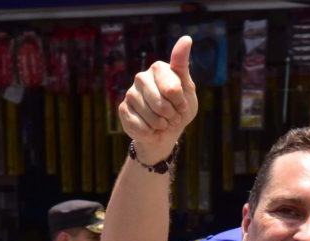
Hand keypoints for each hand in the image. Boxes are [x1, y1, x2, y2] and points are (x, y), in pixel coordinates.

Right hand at [119, 36, 197, 162]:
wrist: (166, 131)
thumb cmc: (179, 108)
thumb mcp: (187, 88)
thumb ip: (183, 65)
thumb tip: (186, 38)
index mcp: (158, 68)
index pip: (172, 90)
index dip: (180, 104)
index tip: (182, 106)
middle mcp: (141, 77)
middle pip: (160, 104)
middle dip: (171, 116)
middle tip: (172, 117)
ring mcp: (130, 92)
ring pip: (150, 117)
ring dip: (161, 125)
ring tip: (163, 123)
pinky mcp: (123, 109)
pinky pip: (139, 126)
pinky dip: (150, 132)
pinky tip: (150, 128)